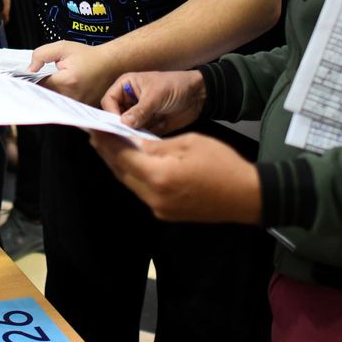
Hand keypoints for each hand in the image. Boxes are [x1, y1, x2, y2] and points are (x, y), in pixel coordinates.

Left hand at [30, 40, 118, 106]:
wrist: (110, 64)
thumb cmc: (89, 56)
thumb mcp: (63, 47)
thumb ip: (41, 55)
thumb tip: (30, 70)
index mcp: (67, 81)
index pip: (39, 85)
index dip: (34, 79)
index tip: (33, 74)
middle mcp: (72, 96)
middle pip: (46, 95)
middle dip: (43, 86)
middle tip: (47, 78)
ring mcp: (78, 105)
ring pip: (55, 101)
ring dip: (52, 93)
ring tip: (60, 82)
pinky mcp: (82, 108)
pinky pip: (66, 105)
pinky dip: (63, 98)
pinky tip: (66, 89)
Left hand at [89, 131, 262, 222]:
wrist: (247, 196)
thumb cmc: (222, 164)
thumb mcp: (188, 143)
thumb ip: (156, 145)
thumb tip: (133, 142)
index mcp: (158, 176)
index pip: (122, 156)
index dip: (106, 141)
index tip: (95, 127)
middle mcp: (154, 196)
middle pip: (121, 172)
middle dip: (107, 153)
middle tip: (96, 135)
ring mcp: (159, 208)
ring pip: (130, 183)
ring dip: (119, 165)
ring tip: (108, 147)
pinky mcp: (166, 213)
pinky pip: (143, 192)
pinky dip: (134, 176)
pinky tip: (133, 163)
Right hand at [99, 70, 206, 134]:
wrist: (198, 95)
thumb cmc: (175, 86)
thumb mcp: (156, 95)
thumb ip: (140, 110)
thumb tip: (124, 124)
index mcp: (125, 86)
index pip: (108, 101)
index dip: (110, 113)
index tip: (117, 125)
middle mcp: (128, 100)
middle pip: (114, 117)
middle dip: (121, 126)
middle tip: (127, 134)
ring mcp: (138, 114)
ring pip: (126, 128)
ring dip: (133, 132)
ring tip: (143, 133)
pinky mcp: (148, 125)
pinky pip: (139, 135)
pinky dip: (144, 137)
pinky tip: (152, 134)